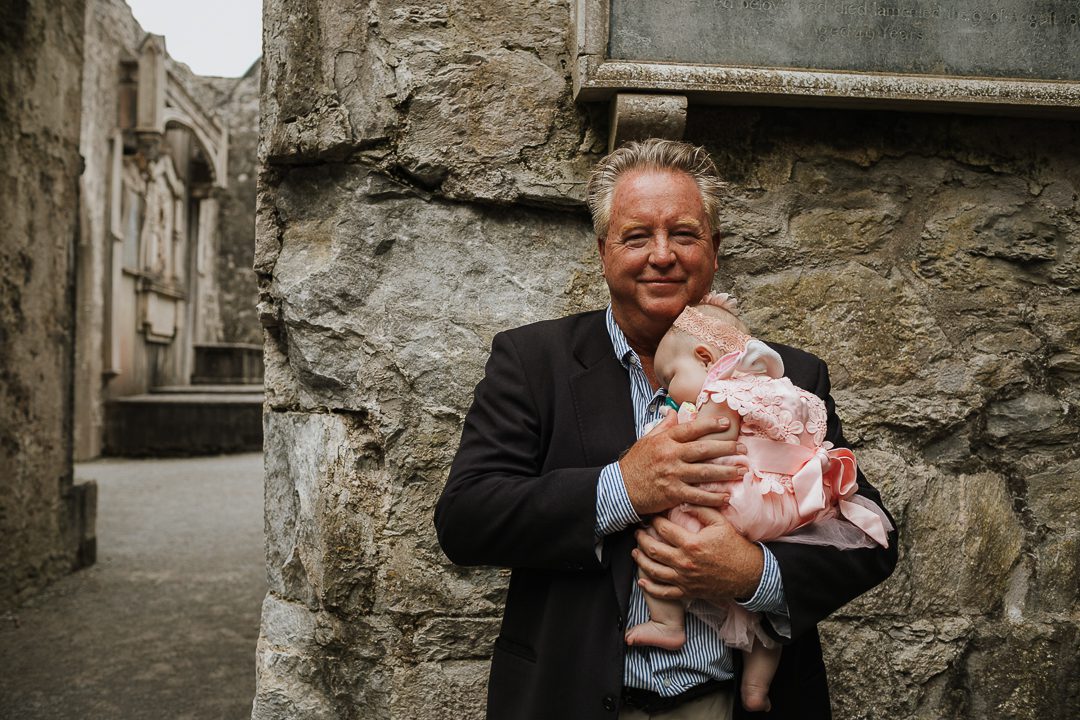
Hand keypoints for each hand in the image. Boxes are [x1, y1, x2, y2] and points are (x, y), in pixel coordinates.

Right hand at [619, 410, 745, 515]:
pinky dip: (712, 497)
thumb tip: (674, 412)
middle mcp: (671, 455)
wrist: (620, 488)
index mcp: (665, 440)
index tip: (726, 424)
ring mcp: (672, 474)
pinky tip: (726, 496)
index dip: (710, 425)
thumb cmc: (635, 464)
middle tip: (743, 449)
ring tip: (741, 471)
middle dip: (726, 449)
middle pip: (704, 450)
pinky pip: (697, 495)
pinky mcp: (672, 493)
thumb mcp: (646, 440)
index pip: (691, 429)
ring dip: (726, 472)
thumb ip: (663, 427)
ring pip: (705, 472)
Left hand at [632, 506, 763, 603]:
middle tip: (638, 532)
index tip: (652, 516)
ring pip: (654, 571)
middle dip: (641, 539)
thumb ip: (701, 510)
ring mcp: (685, 579)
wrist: (748, 574)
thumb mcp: (720, 523)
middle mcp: (685, 562)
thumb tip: (683, 502)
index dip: (654, 521)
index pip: (664, 529)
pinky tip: (642, 581)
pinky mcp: (688, 591)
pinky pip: (664, 592)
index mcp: (691, 543)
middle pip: (653, 549)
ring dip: (641, 560)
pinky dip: (650, 587)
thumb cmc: (734, 547)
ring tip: (635, 551)